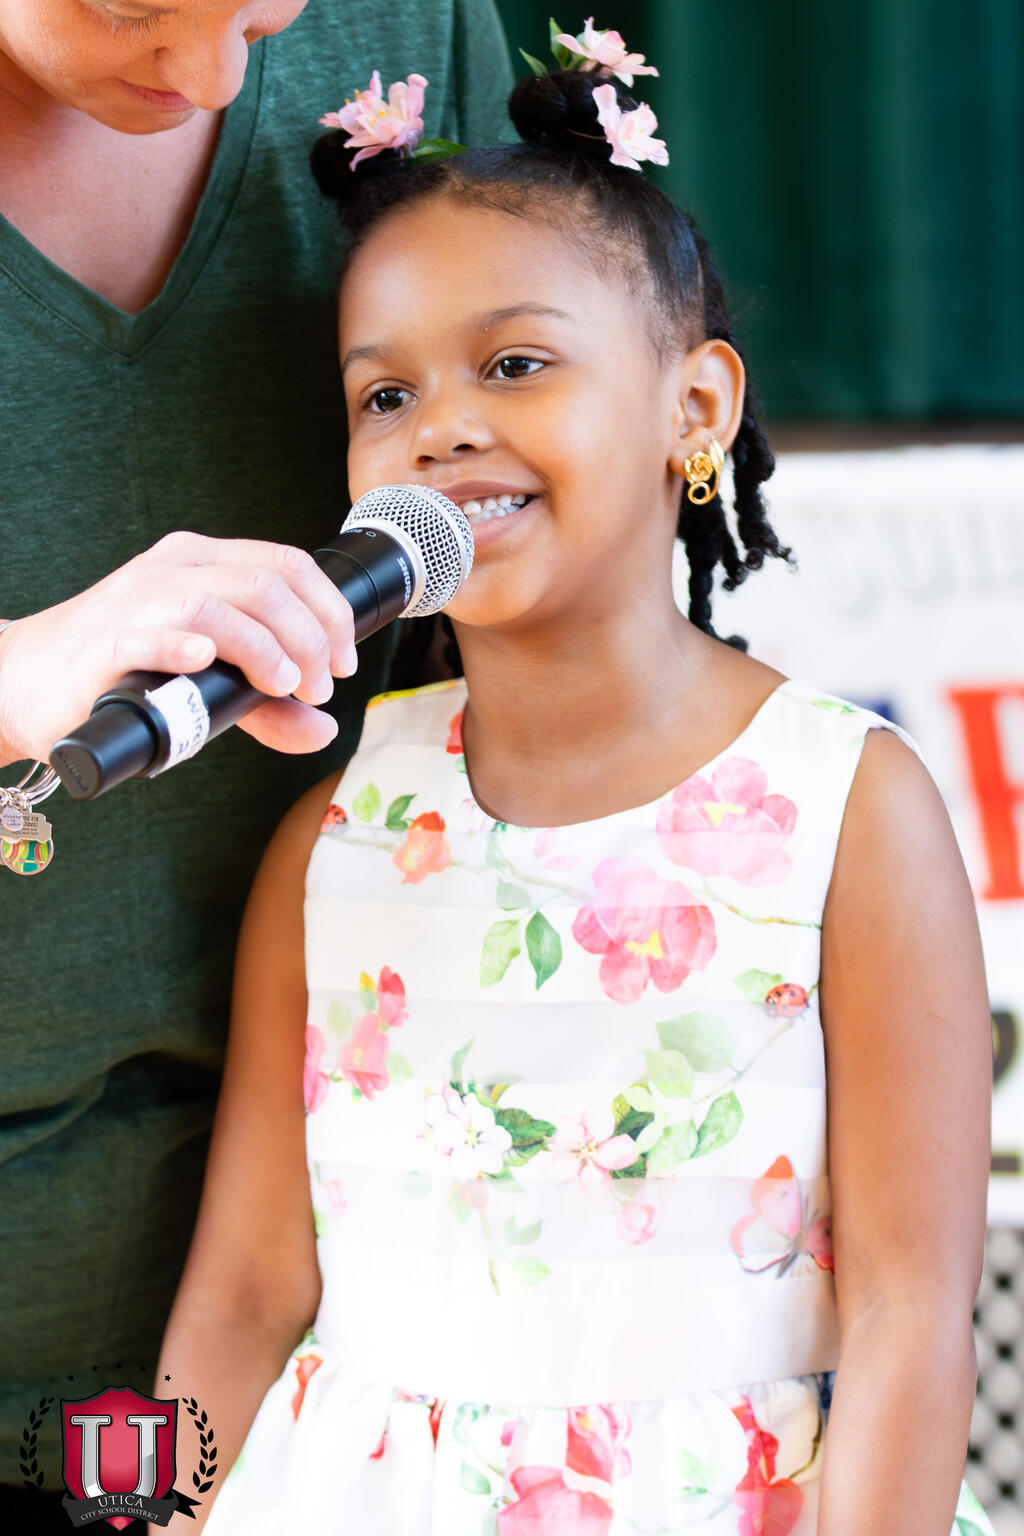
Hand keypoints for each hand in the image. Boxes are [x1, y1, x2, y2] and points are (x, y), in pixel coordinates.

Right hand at [0, 533, 357, 765]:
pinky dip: (186, 644)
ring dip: (266, 647)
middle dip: (310, 637)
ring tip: (283, 685)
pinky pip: (150, 631)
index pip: (286, 564)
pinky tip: (208, 661)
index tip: (344, 662)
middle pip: (265, 583)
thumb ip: (266, 702)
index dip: (329, 611)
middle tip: (319, 687)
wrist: (27, 683)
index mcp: (203, 563)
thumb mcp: (208, 682)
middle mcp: (173, 570)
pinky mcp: (106, 642)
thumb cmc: (123, 673)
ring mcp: (137, 600)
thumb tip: (323, 730)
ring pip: (218, 603)